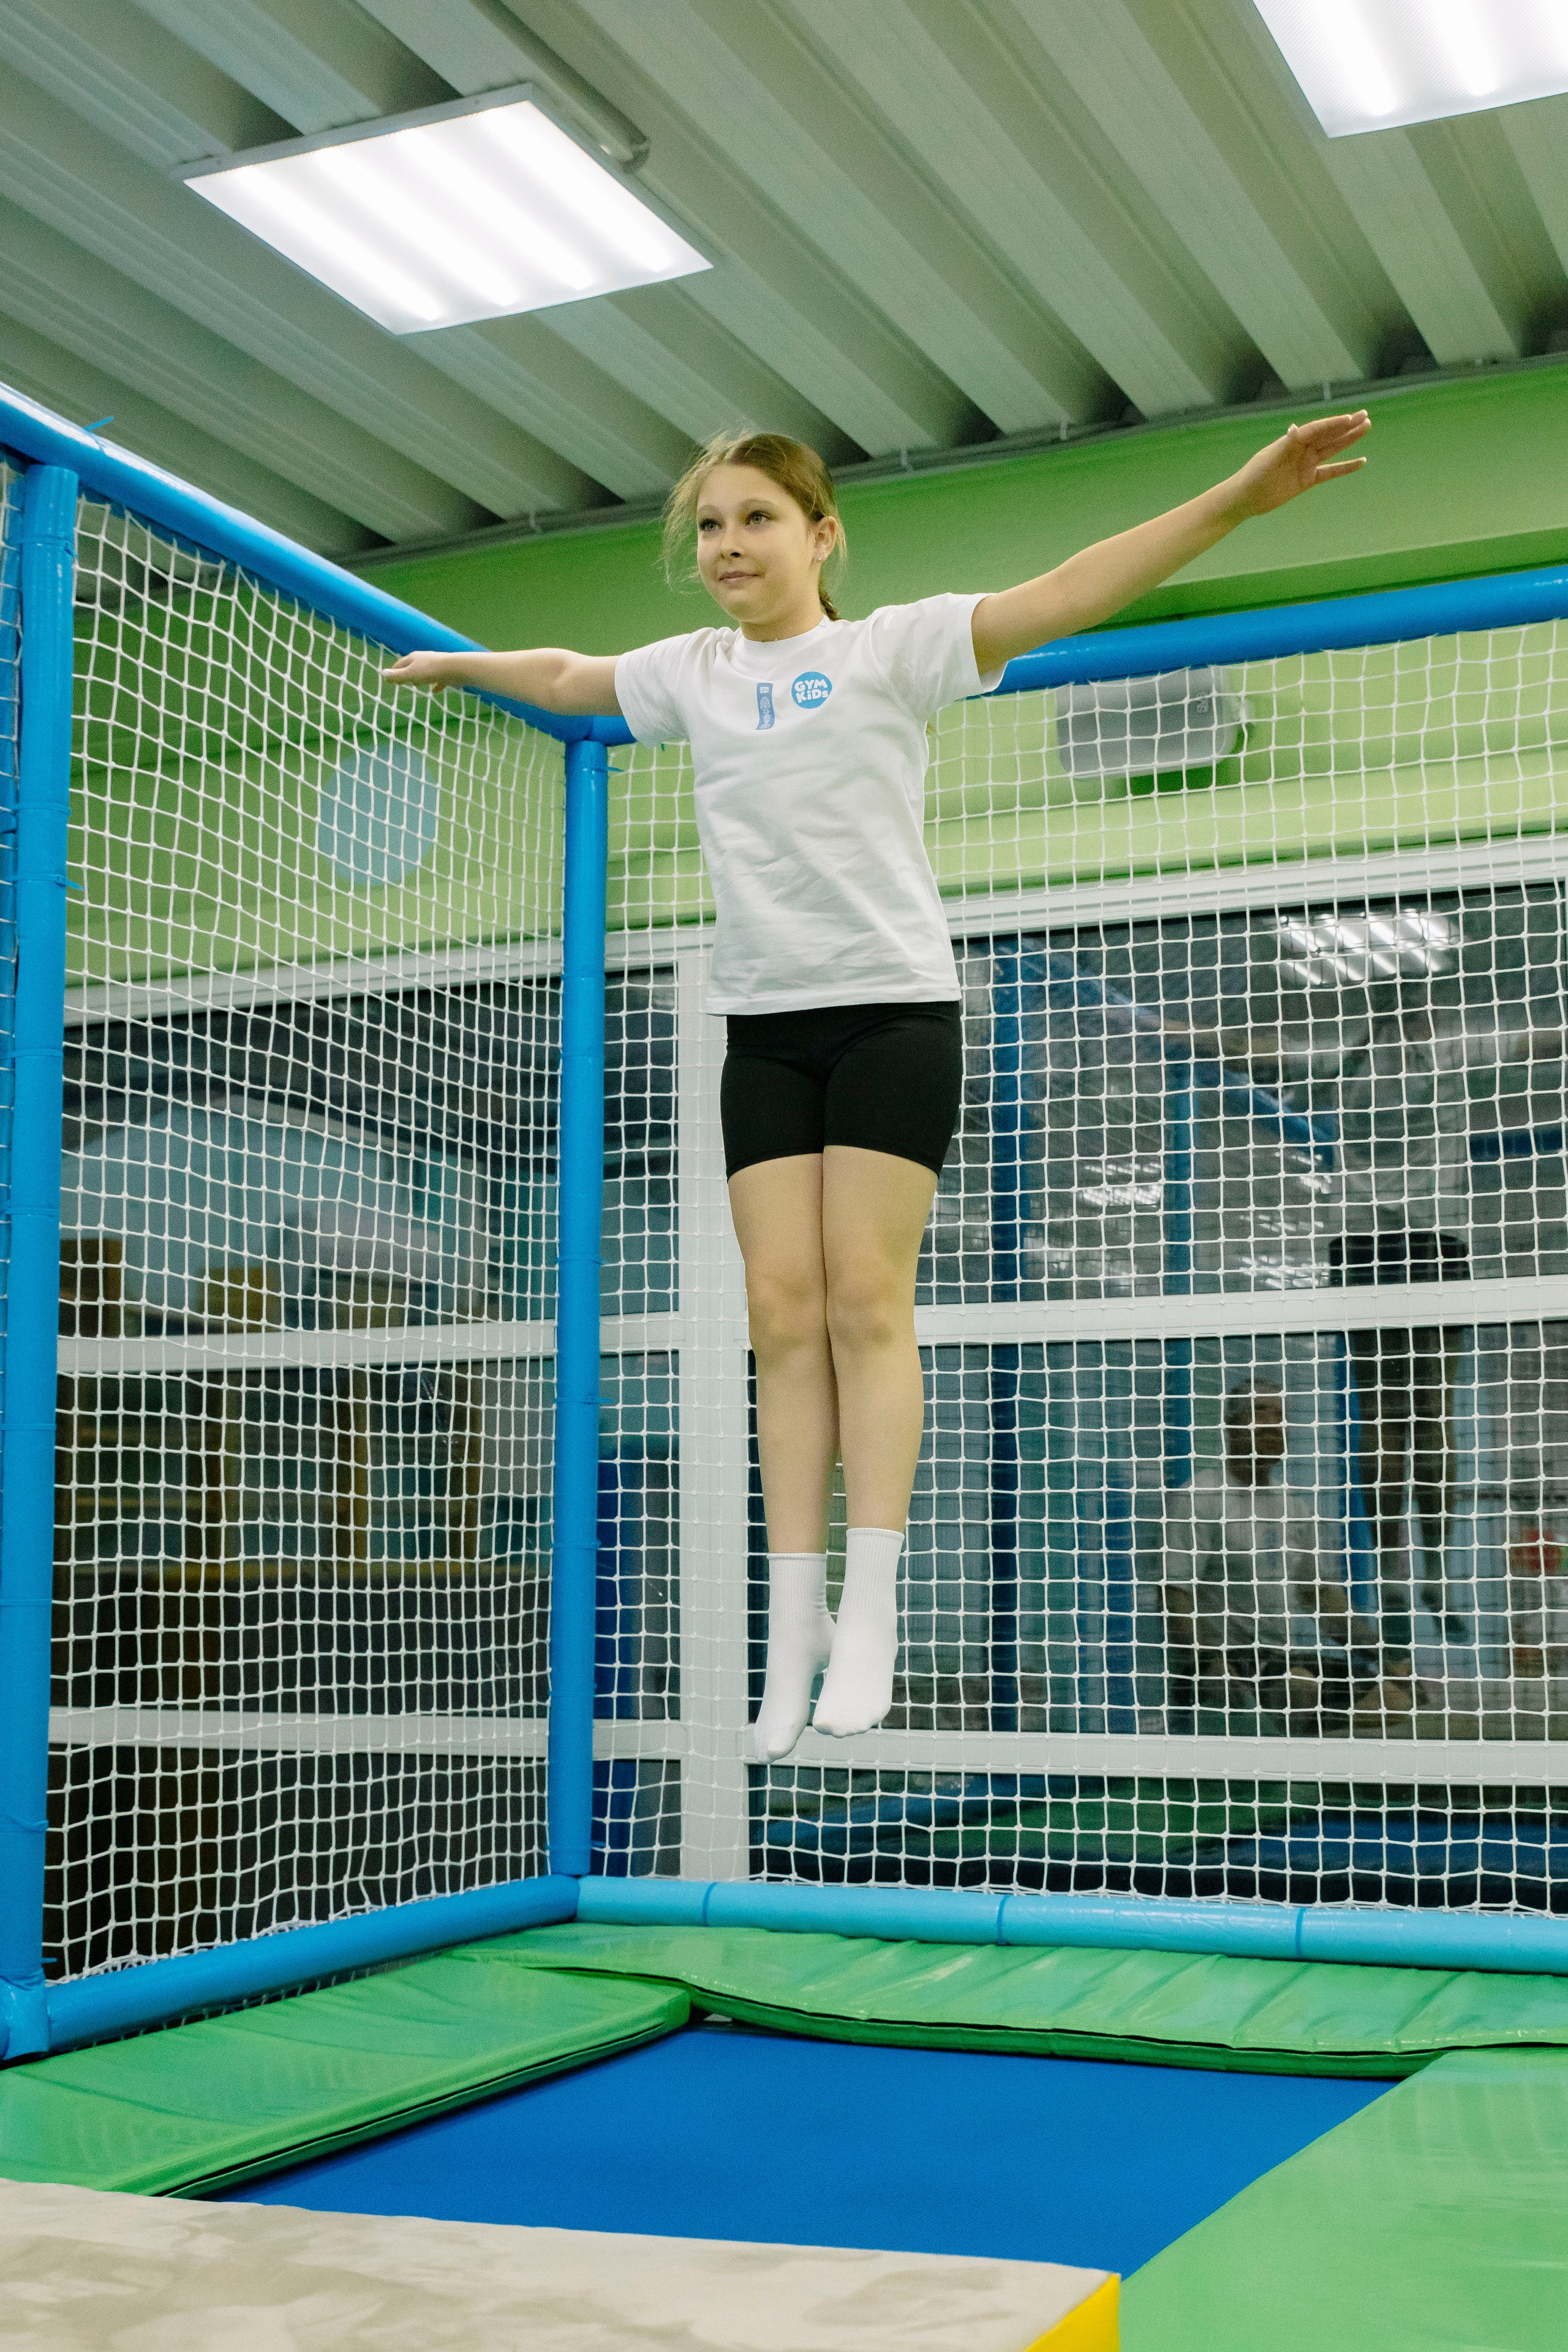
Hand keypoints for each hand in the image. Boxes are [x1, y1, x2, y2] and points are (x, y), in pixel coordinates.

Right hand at [383, 649, 454, 690]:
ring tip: (417, 684)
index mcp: (414, 658)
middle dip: (406, 674)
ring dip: (420, 678)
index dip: (393, 672)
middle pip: (412, 666)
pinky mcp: (446, 674)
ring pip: (425, 672)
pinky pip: (439, 680)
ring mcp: (436, 666)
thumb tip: (383, 673)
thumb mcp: (411, 674)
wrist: (455, 668)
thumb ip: (398, 675)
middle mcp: (424, 659)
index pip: (400, 664)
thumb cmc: (430, 670)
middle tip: (401, 682)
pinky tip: (435, 691)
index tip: (388, 680)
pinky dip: (435, 685)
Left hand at [1223, 412, 1370, 520]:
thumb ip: (1286, 444)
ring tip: (1366, 428)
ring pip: (1333, 449)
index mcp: (1292, 441)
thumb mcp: (1270, 459)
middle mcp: (1302, 449)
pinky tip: (1361, 462)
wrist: (1246, 498)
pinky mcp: (1307, 480)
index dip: (1334, 424)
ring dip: (1349, 440)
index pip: (1317, 429)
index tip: (1350, 418)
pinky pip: (1331, 472)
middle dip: (1347, 426)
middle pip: (1329, 435)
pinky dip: (1345, 467)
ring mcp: (1306, 464)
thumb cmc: (1254, 475)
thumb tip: (1296, 428)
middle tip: (1365, 416)